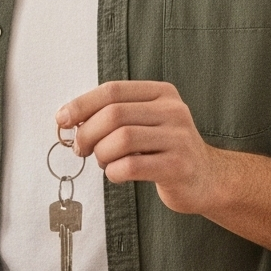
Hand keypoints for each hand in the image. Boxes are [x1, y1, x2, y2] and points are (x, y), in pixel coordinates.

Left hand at [59, 81, 221, 214]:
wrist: (207, 179)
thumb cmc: (167, 151)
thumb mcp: (147, 122)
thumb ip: (116, 115)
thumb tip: (70, 118)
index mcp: (162, 93)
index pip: (113, 90)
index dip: (82, 104)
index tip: (63, 119)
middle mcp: (173, 111)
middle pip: (114, 114)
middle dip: (87, 133)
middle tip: (81, 148)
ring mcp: (178, 138)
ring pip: (121, 139)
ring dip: (101, 154)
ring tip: (103, 162)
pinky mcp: (177, 166)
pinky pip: (131, 166)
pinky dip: (113, 172)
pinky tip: (116, 174)